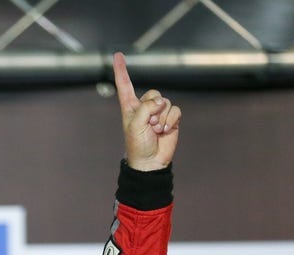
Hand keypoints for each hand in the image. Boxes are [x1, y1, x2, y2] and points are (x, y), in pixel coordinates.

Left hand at [112, 52, 180, 170]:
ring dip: (162, 117)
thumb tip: (162, 102)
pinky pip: (176, 110)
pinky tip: (166, 130)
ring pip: (166, 102)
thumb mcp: (136, 124)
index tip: (118, 55)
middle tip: (150, 125)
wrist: (150, 161)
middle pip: (154, 93)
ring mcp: (158, 112)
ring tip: (156, 130)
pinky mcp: (171, 118)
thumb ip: (147, 108)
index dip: (122, 70)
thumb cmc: (137, 144)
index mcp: (130, 107)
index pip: (125, 85)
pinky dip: (172, 119)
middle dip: (154, 108)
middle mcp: (144, 107)